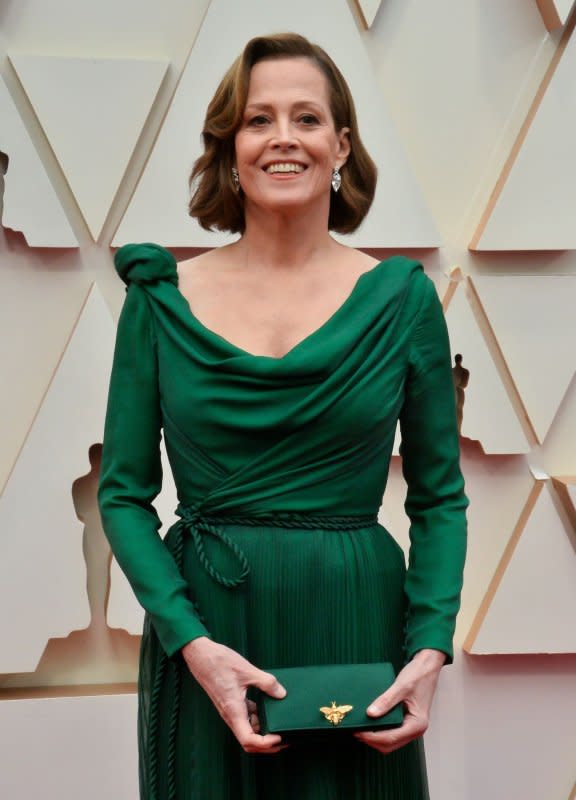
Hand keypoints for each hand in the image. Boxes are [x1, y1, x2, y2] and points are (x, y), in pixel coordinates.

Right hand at [181, 637, 287, 753]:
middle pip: (249, 741)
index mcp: (234, 711)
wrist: (200, 655)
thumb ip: (266, 683)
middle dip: (267, 745)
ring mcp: (230, 710)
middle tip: (285, 738)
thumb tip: (282, 694)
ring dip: (262, 732)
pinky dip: (257, 718)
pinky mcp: (230, 703)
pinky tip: (267, 709)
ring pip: (247, 730)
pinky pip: (245, 718)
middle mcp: (231, 715)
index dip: (265, 744)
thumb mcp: (247, 670)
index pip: (248, 740)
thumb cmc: (219, 663)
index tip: (280, 738)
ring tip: (279, 725)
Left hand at [354, 649, 445, 754]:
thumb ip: (386, 701)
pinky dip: (381, 731)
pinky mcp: (407, 722)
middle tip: (356, 731)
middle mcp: (416, 729)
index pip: (391, 738)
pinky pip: (392, 733)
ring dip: (376, 738)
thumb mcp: (401, 686)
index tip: (358, 731)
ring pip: (391, 742)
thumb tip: (371, 714)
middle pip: (390, 744)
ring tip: (361, 728)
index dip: (372, 737)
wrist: (428, 666)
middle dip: (372, 740)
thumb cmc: (419, 675)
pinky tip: (371, 723)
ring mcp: (412, 727)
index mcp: (417, 724)